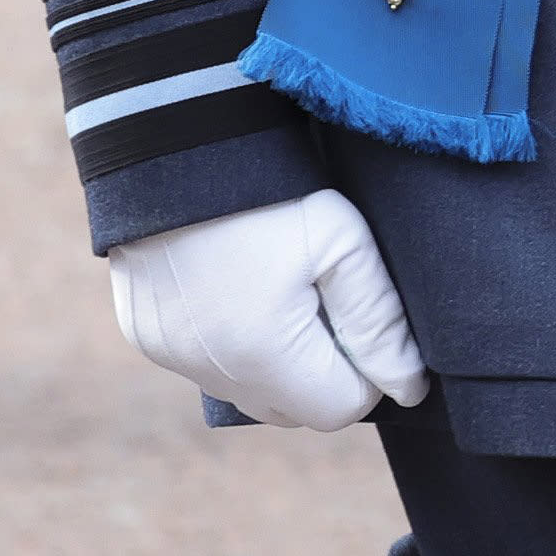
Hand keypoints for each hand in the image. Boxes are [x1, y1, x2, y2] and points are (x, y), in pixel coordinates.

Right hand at [103, 187, 431, 427]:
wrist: (175, 145)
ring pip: (251, 394)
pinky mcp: (147, 338)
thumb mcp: (342, 242)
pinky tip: (241, 289)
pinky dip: (234, 347)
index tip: (365, 317)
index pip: (342, 408)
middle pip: (295, 410)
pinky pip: (208, 368)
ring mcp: (171, 358)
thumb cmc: (270, 190)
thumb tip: (407, 388)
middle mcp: (211, 372)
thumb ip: (379, 322)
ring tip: (286, 292)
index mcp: (263, 356)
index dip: (369, 369)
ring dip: (280, 365)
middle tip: (329, 301)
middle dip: (325, 371)